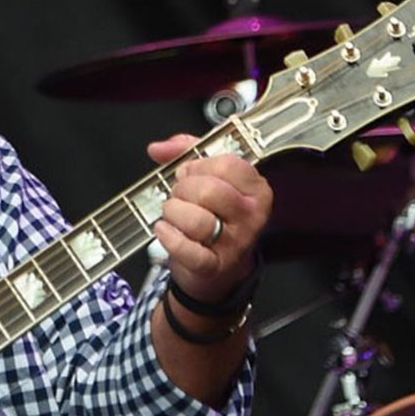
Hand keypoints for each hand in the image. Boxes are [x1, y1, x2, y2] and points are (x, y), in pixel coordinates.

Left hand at [147, 134, 272, 303]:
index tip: (191, 175)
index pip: (227, 165)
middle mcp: (252, 215)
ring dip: (174, 213)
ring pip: (197, 219)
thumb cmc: (214, 215)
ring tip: (173, 214)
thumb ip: (185, 152)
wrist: (220, 268)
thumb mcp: (207, 176)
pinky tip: (164, 229)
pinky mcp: (216, 265)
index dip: (199, 166)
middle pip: (209, 191)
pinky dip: (169, 237)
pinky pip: (188, 250)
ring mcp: (236, 242)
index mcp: (256, 189)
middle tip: (179, 197)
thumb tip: (158, 148)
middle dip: (182, 190)